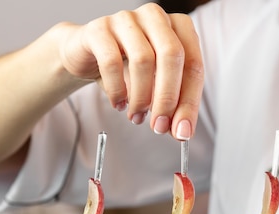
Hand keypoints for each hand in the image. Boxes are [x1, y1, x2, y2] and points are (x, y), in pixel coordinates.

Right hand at [58, 3, 203, 139]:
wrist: (85, 55)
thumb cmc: (126, 68)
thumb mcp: (155, 85)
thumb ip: (172, 104)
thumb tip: (181, 130)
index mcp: (178, 27)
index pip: (194, 65)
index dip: (189, 102)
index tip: (182, 130)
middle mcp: (155, 17)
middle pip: (172, 55)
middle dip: (167, 98)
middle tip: (159, 126)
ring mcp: (127, 19)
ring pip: (143, 59)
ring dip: (140, 97)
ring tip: (136, 116)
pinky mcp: (99, 29)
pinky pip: (111, 62)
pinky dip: (117, 90)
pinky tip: (118, 103)